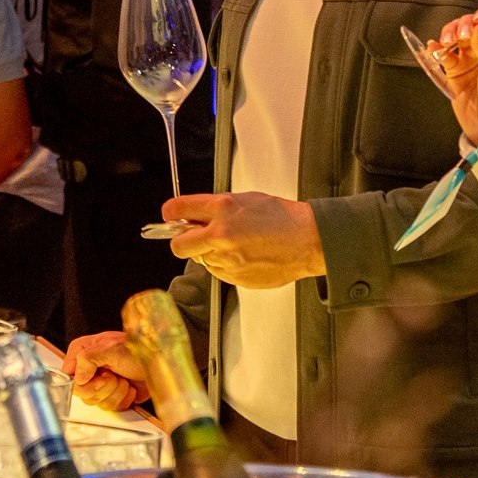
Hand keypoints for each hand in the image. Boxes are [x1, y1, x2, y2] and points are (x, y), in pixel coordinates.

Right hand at [63, 332, 147, 412]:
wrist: (159, 363)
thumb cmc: (139, 350)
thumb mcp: (111, 348)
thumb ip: (87, 359)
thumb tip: (77, 376)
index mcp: (83, 353)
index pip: (70, 378)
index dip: (85, 383)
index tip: (101, 377)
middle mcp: (90, 369)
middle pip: (84, 394)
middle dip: (104, 388)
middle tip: (115, 376)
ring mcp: (101, 384)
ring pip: (98, 403)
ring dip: (116, 393)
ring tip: (125, 380)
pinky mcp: (113, 395)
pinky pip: (111, 408)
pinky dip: (124, 399)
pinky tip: (130, 387)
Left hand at [162, 193, 324, 287]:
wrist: (306, 240)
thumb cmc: (280, 217)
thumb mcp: (244, 199)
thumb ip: (215, 207)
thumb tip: (191, 215)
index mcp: (223, 209)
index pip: (179, 209)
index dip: (171, 212)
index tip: (170, 215)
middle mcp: (220, 235)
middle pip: (178, 245)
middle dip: (183, 241)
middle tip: (194, 237)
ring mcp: (228, 259)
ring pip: (201, 260)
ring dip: (209, 253)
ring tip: (235, 244)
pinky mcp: (236, 278)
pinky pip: (219, 272)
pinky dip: (226, 264)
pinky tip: (244, 255)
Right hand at [430, 9, 477, 144]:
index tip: (477, 19)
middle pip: (471, 24)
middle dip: (463, 26)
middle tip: (461, 36)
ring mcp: (470, 56)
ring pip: (456, 35)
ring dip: (449, 34)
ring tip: (447, 43)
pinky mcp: (454, 68)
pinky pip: (444, 53)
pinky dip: (437, 48)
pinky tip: (435, 48)